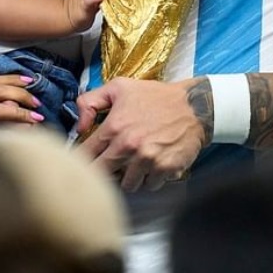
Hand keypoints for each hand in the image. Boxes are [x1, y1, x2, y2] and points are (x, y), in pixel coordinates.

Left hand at [76, 77, 206, 191]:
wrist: (193, 106)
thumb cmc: (154, 96)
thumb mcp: (118, 87)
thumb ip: (90, 101)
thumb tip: (79, 126)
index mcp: (113, 127)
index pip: (85, 154)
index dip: (82, 159)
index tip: (85, 160)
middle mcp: (128, 146)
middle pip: (102, 174)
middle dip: (103, 171)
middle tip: (109, 164)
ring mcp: (147, 160)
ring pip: (127, 184)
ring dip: (128, 177)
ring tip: (134, 163)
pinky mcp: (165, 169)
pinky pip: (149, 186)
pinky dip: (149, 179)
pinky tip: (152, 165)